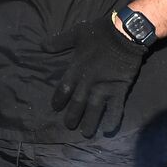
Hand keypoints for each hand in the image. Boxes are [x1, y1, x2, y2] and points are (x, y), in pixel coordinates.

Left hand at [44, 18, 149, 136]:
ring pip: (94, 109)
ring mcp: (104, 86)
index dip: (59, 99)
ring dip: (89, 122)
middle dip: (72, 115)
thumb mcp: (76, 34)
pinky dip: (112, 119)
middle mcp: (88, 81)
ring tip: (85, 133)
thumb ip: (59, 42)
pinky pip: (115, 107)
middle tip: (69, 125)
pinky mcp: (120, 88)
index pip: (63, 88)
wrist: (125, 33)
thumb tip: (41, 46)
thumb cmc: (100, 33)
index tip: (56, 107)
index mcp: (76, 69)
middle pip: (77, 103)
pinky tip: (108, 130)